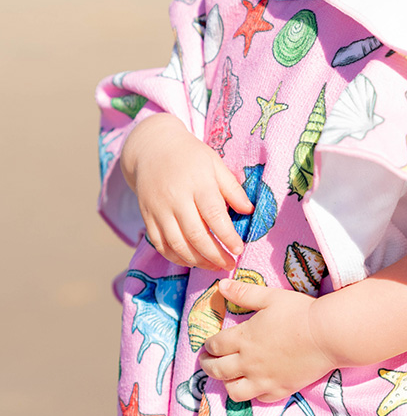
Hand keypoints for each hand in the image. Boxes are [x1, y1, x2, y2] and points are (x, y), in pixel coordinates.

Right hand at [120, 113, 251, 270]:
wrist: (152, 149)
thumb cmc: (190, 156)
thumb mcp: (215, 163)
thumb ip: (231, 188)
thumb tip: (249, 210)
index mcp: (197, 183)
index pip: (215, 215)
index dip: (228, 237)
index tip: (240, 249)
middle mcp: (176, 198)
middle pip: (196, 235)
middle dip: (215, 255)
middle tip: (230, 264)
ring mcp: (159, 210)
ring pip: (177, 245)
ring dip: (197, 261)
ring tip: (214, 266)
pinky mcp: (147, 217)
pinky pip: (160, 245)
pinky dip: (176, 258)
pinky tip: (191, 261)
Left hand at [199, 281, 334, 402]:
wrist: (326, 335)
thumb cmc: (298, 312)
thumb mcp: (270, 297)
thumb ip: (243, 293)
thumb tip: (221, 286)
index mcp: (244, 338)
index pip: (216, 345)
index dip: (208, 346)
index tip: (207, 345)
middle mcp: (248, 363)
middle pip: (218, 370)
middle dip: (208, 366)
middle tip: (206, 363)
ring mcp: (263, 380)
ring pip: (233, 391)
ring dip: (225, 384)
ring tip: (226, 377)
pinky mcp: (279, 390)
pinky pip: (258, 399)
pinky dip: (251, 393)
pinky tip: (253, 386)